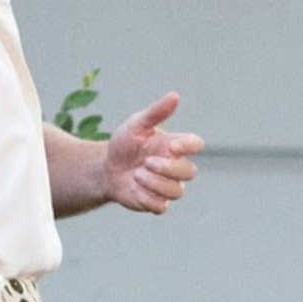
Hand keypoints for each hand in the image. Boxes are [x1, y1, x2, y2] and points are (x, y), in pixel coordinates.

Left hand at [103, 92, 203, 213]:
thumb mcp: (136, 125)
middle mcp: (175, 167)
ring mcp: (168, 186)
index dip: (189, 147)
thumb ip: (155, 113)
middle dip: (167, 168)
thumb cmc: (124, 144)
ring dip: (153, 183)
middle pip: (190, 172)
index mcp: (174, 146)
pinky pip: (161, 206)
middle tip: (145, 162)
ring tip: (136, 175)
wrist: (106, 169)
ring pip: (176, 191)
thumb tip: (175, 95)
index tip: (171, 146)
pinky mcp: (156, 202)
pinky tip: (133, 188)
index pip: (196, 145)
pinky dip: (145, 198)